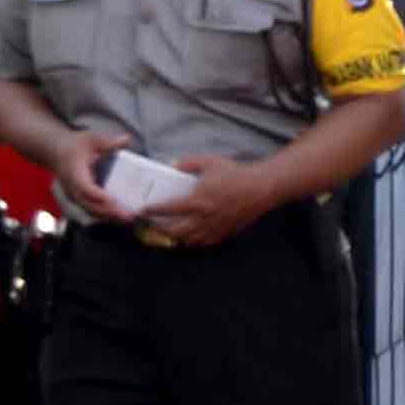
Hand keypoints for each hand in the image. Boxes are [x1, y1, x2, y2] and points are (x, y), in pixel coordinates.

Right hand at [50, 123, 133, 228]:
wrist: (57, 153)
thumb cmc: (76, 145)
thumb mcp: (91, 139)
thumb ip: (108, 142)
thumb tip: (126, 139)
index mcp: (74, 172)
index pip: (84, 187)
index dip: (98, 195)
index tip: (114, 201)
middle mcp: (72, 187)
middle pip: (88, 204)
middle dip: (108, 211)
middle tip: (129, 215)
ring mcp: (74, 195)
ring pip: (90, 211)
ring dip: (109, 217)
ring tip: (129, 219)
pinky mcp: (79, 200)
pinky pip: (91, 211)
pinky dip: (105, 216)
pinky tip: (122, 218)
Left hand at [135, 153, 274, 249]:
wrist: (262, 188)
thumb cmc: (236, 174)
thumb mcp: (209, 161)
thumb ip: (187, 163)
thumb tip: (173, 166)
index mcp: (198, 201)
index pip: (168, 209)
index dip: (152, 210)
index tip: (142, 210)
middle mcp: (204, 218)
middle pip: (175, 231)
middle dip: (160, 230)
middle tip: (152, 225)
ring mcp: (215, 227)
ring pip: (189, 240)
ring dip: (176, 238)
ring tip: (169, 232)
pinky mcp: (225, 232)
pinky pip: (205, 243)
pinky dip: (194, 242)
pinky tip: (190, 237)